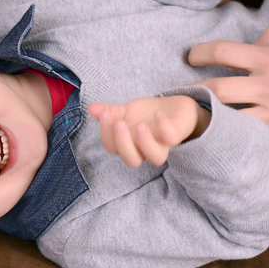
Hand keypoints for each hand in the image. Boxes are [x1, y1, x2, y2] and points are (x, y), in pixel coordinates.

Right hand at [88, 95, 210, 167]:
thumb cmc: (147, 114)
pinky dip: (164, 126)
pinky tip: (158, 114)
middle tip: (119, 123)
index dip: (106, 134)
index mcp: (130, 144)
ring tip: (140, 125)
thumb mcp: (125, 111)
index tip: (104, 114)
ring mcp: (163, 143)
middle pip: (132, 160)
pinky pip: (172, 138)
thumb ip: (109, 112)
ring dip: (145, 142)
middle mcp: (145, 148)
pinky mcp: (177, 134)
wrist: (175, 106)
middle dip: (123, 143)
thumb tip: (91, 108)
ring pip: (156, 158)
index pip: (113, 148)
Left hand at [188, 24, 268, 150]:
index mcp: (268, 59)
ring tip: (190, 119)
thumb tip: (255, 40)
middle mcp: (264, 86)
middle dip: (190, 90)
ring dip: (205, 118)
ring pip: (226, 117)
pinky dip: (231, 141)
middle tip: (178, 93)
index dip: (201, 52)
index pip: (223, 51)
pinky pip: (247, 140)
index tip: (191, 57)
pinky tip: (217, 142)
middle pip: (215, 88)